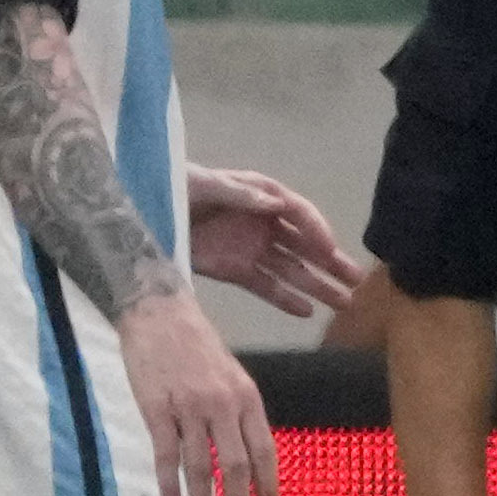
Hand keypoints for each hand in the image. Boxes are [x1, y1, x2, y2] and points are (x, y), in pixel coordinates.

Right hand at [115, 285, 277, 495]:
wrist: (159, 312)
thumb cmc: (197, 345)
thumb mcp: (232, 374)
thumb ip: (240, 413)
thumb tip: (248, 456)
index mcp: (247, 397)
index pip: (264, 451)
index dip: (268, 486)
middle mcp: (222, 405)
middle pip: (236, 466)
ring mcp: (188, 407)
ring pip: (201, 466)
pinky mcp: (156, 408)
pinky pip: (166, 454)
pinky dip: (170, 484)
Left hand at [187, 166, 368, 316]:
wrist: (138, 211)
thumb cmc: (173, 187)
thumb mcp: (204, 183)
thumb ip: (240, 194)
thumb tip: (276, 204)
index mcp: (260, 194)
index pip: (298, 213)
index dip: (316, 231)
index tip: (329, 251)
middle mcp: (262, 222)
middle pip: (304, 244)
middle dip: (331, 262)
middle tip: (358, 280)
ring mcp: (250, 248)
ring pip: (291, 268)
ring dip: (317, 285)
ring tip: (344, 303)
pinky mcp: (234, 269)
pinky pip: (266, 286)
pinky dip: (285, 298)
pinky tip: (307, 312)